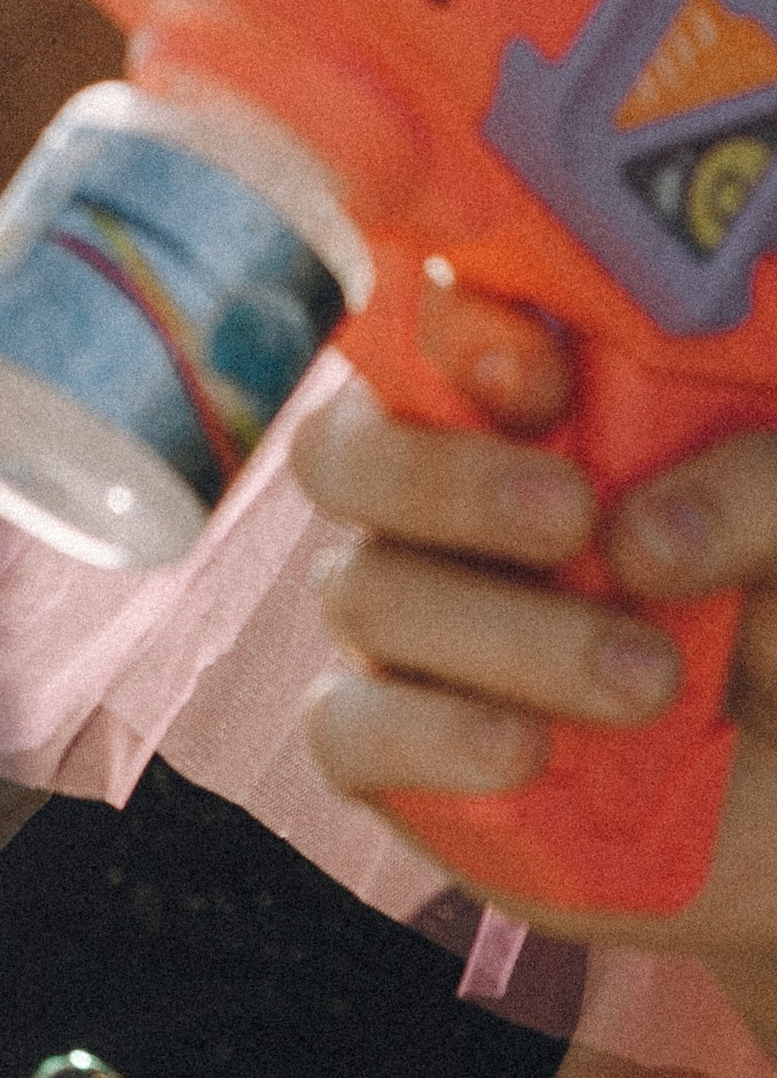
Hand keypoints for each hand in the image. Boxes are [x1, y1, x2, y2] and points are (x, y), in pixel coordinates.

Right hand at [292, 281, 776, 968]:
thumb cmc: (768, 598)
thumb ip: (750, 493)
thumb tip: (642, 540)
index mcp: (513, 409)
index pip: (427, 327)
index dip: (451, 333)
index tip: (545, 377)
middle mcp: (429, 500)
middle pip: (343, 450)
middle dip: (446, 479)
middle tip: (572, 517)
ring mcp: (399, 625)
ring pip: (366, 592)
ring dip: (507, 631)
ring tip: (649, 680)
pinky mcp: (390, 750)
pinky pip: (347, 731)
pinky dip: (431, 736)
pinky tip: (524, 750)